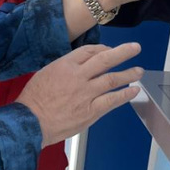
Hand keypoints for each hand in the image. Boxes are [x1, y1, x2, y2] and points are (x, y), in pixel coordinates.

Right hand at [17, 42, 143, 146]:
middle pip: (105, 59)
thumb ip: (65, 68)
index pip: (90, 51)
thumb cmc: (34, 99)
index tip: (110, 50)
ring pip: (112, 79)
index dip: (104, 49)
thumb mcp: (46, 73)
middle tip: (135, 48)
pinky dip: (124, 95)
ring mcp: (86, 93)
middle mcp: (78, 76)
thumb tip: (81, 68)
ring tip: (139, 71)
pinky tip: (133, 91)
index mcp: (65, 64)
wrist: (30, 121)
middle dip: (123, 52)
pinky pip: (112, 100)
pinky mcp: (91, 111)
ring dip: (128, 74)